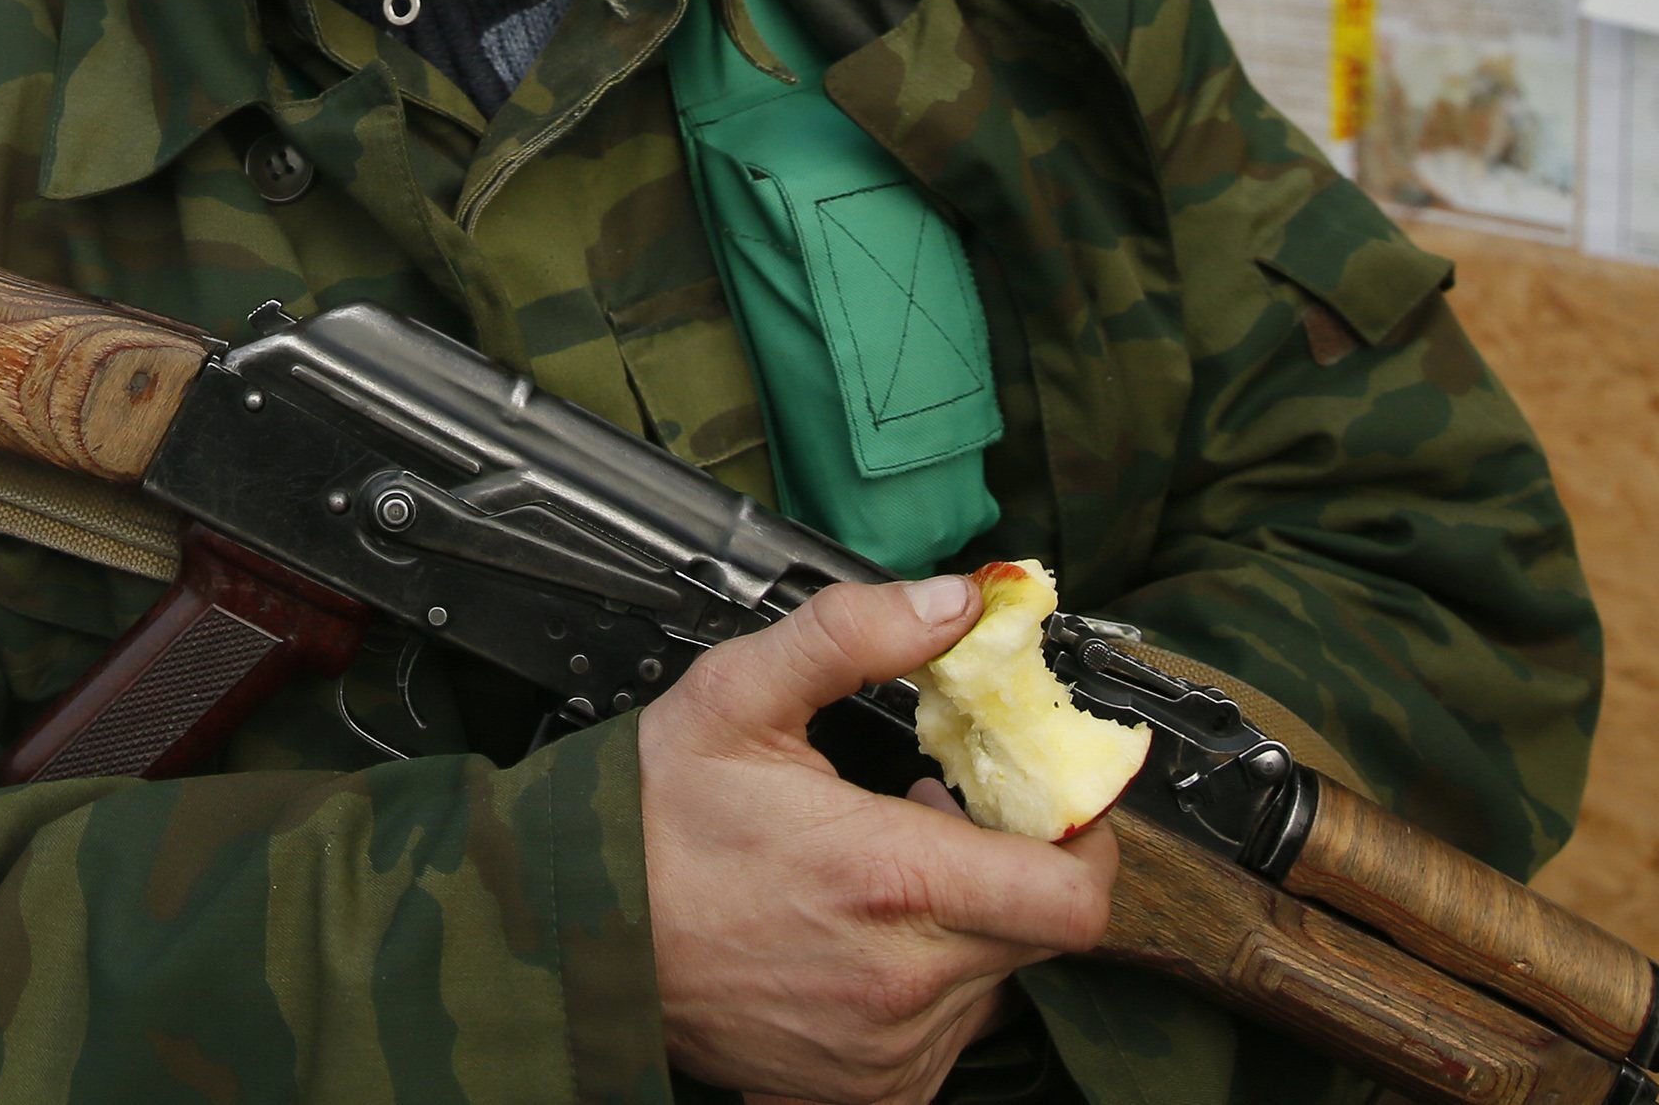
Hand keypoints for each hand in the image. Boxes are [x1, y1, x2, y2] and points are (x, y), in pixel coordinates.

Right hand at [639, 576, 1117, 1103]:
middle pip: (1041, 933)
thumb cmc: (651, 820)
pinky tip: (864, 938)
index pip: (1075, 894)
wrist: (572, 932)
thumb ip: (852, 635)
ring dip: (968, 925)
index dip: (1086, 843)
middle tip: (945, 819)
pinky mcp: (866, 1086)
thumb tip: (954, 602)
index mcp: (889, 880)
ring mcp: (887, 1047)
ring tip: (888, 877)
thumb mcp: (736, 697)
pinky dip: (927, 984)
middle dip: (1015, 867)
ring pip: (995, 981)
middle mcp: (902, 980)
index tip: (1052, 803)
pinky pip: (947, 1035)